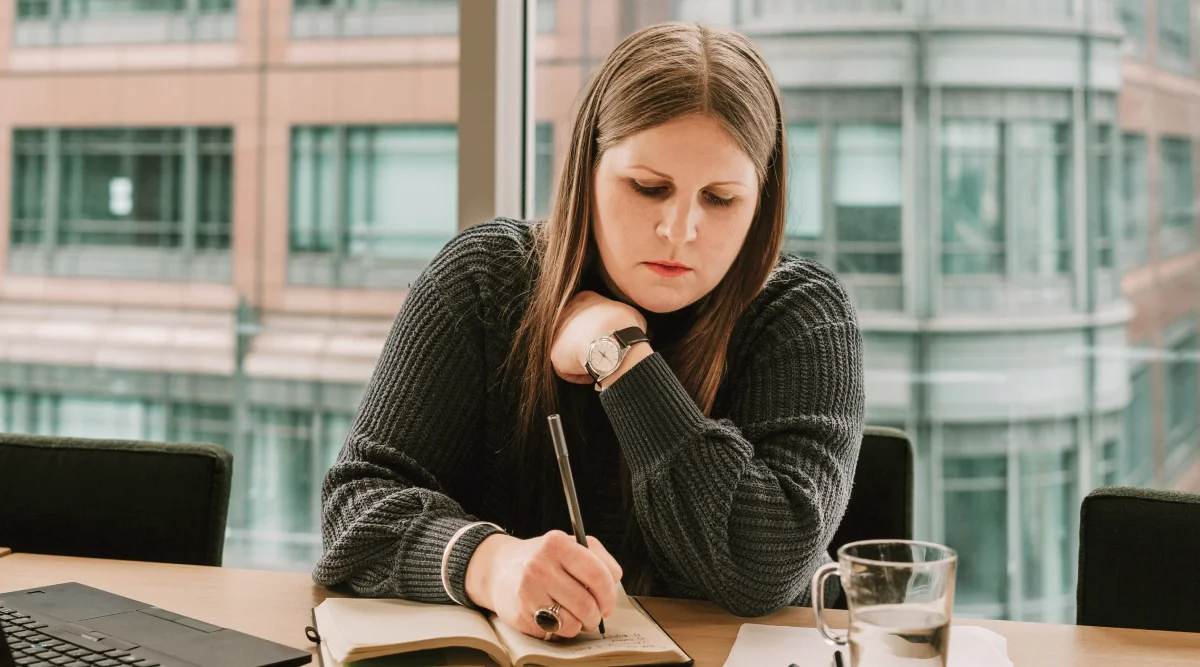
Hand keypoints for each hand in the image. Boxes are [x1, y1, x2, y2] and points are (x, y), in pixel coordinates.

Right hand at [464, 530, 622, 638]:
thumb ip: (598, 556)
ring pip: (572, 622)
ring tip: (576, 615)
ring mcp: (528, 592)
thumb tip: (615, 579)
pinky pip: (555, 631)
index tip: (609, 601)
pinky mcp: (521, 614)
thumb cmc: (541, 558)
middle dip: (597, 614)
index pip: (597, 574)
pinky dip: (562, 629)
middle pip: (586, 603)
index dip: (609, 593)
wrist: (498, 568)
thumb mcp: (568, 544)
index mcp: (556, 544)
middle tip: (595, 613)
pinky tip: (556, 617)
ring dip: (581, 624)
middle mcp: (540, 566)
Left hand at [551, 291, 646, 383]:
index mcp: (584, 299)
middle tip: (602, 353)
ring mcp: (557, 333)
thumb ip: (623, 317)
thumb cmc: (625, 326)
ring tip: (599, 364)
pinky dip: (579, 375)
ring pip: (569, 349)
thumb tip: (629, 327)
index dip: (599, 328)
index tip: (608, 338)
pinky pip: (567, 369)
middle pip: (575, 330)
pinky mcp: (554, 353)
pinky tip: (592, 374)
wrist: (613, 342)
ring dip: (582, 358)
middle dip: (587, 342)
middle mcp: (565, 312)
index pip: (587, 312)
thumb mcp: (630, 313)